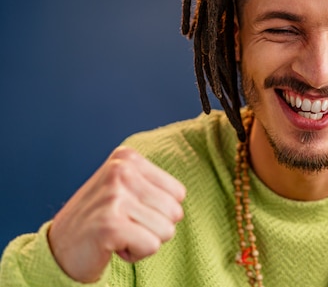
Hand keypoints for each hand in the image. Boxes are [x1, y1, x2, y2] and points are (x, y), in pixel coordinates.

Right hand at [48, 147, 185, 282]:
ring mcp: (114, 196)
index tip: (130, 211)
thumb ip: (154, 183)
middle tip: (123, 225)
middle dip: (153, 227)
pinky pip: (152, 246)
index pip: (179, 193)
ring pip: (166, 230)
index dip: (158, 211)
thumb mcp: (126, 188)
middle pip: (175, 212)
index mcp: (127, 158)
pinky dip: (136, 253)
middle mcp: (121, 171)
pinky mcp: (110, 224)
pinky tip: (112, 246)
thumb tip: (184, 192)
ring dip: (144, 240)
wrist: (59, 249)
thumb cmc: (100, 219)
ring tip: (118, 234)